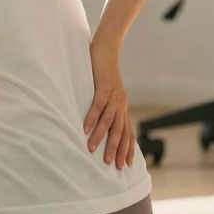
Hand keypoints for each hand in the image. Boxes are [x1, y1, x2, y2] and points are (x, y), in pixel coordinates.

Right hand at [85, 43, 134, 168]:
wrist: (107, 49)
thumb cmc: (104, 71)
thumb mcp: (108, 92)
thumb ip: (106, 107)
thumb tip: (100, 122)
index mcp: (123, 106)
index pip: (128, 132)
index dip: (128, 148)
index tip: (126, 164)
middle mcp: (121, 103)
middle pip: (120, 131)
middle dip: (116, 149)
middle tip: (112, 165)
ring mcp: (114, 95)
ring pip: (109, 120)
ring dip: (101, 136)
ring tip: (91, 148)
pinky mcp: (104, 86)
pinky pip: (98, 105)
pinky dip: (92, 117)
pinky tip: (85, 127)